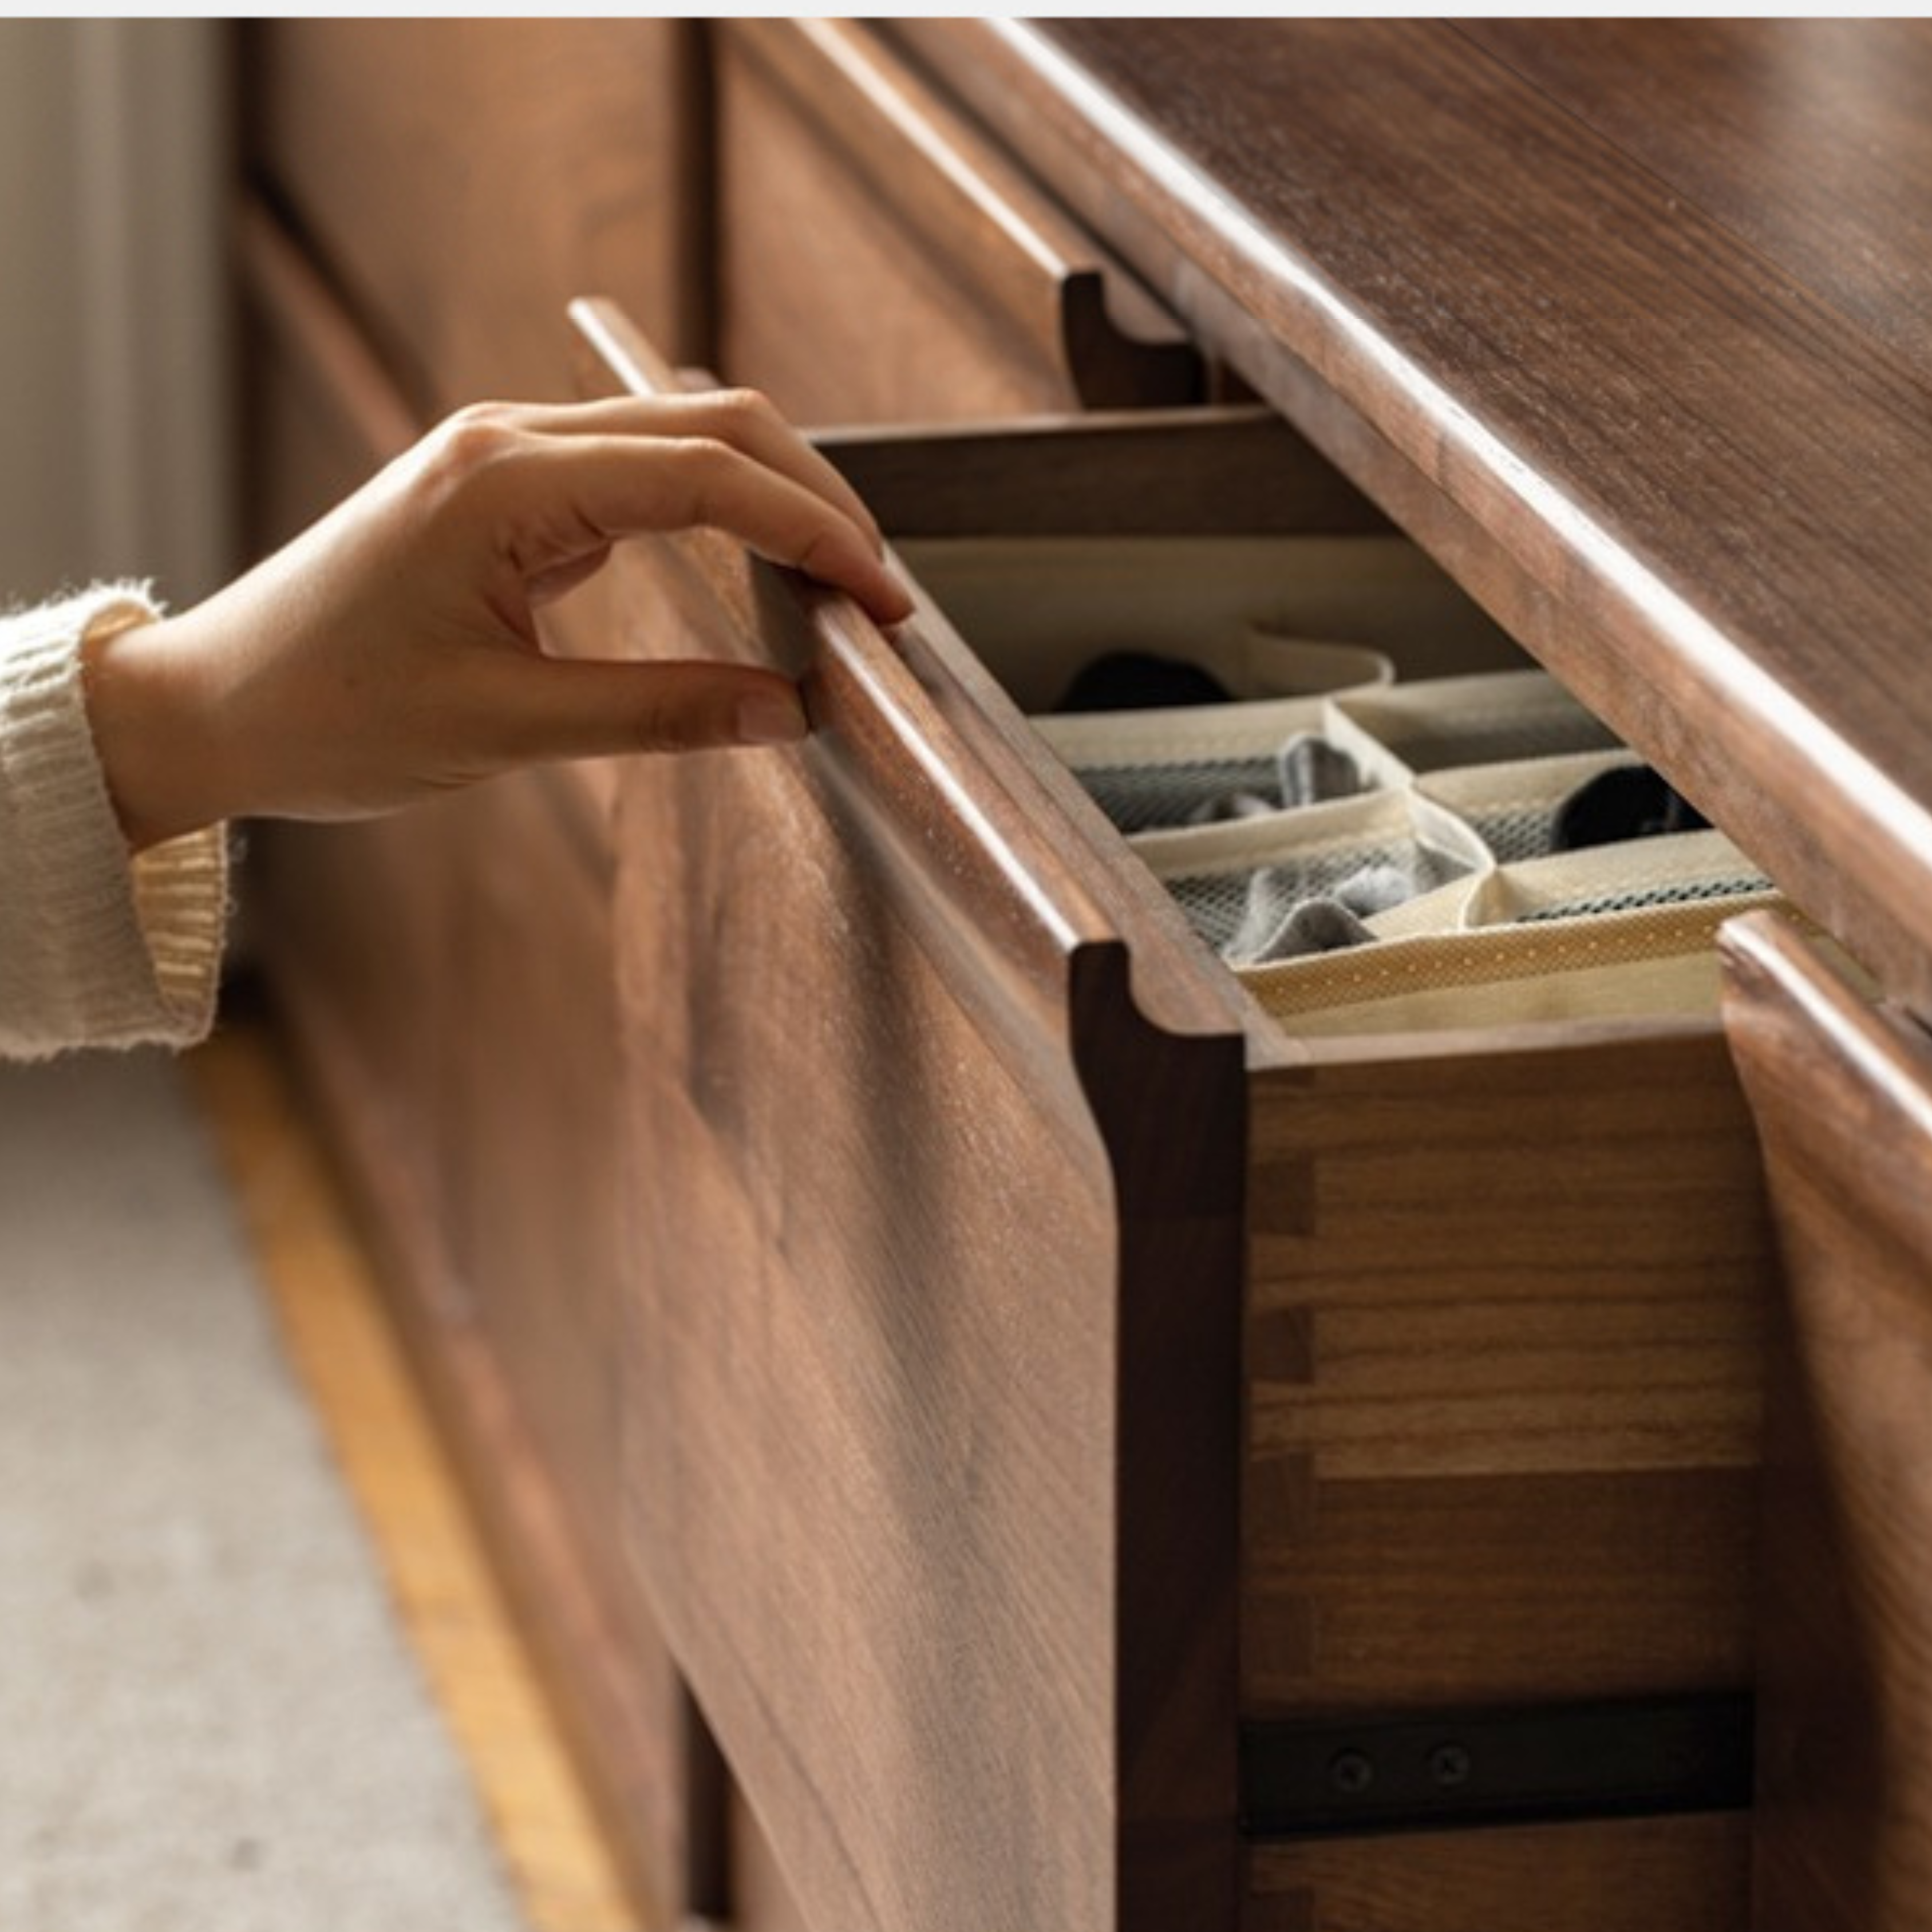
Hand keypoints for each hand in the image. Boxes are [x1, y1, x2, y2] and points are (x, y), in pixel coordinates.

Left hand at [81, 391, 914, 849]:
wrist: (212, 707)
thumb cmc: (328, 714)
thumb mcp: (504, 729)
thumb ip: (660, 713)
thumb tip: (791, 713)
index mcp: (504, 481)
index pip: (709, 476)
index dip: (814, 533)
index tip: (881, 601)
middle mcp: (508, 441)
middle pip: (712, 423)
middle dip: (814, 497)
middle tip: (878, 590)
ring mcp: (504, 456)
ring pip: (681, 435)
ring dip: (771, 493)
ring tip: (836, 576)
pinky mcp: (504, 488)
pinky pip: (638, 471)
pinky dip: (715, 507)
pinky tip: (756, 560)